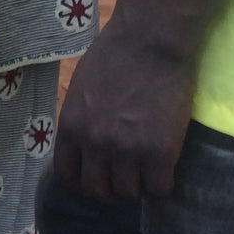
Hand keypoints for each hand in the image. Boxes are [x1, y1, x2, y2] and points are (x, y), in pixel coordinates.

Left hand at [54, 15, 195, 200]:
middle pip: (97, 190)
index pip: (68, 174)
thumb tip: (85, 140)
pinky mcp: (161, 152)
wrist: (150, 40)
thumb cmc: (114, 54)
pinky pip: (160, 189)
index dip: (83, 181)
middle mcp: (94, 143)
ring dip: (137, 185)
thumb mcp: (81, 88)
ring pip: (129, 193)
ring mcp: (127, 150)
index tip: (96, 177)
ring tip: (146, 169)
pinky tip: (165, 168)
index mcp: (72, 125)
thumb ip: (81, 117)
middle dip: (110, 187)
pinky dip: (162, 184)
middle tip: (125, 176)